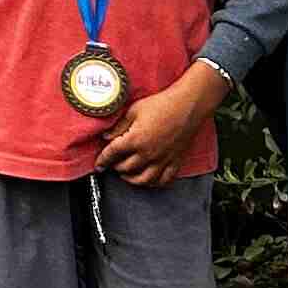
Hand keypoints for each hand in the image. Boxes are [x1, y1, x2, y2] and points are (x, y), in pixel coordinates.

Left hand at [98, 66, 216, 188]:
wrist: (188, 105)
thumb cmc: (162, 104)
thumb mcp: (134, 111)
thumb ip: (118, 126)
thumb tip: (106, 136)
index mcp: (135, 140)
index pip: (112, 154)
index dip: (102, 160)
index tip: (98, 164)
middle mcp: (148, 154)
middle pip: (125, 168)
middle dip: (115, 167)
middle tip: (112, 164)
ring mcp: (163, 160)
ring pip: (143, 180)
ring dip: (131, 179)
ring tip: (126, 175)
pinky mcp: (175, 161)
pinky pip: (164, 180)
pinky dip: (154, 183)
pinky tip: (148, 180)